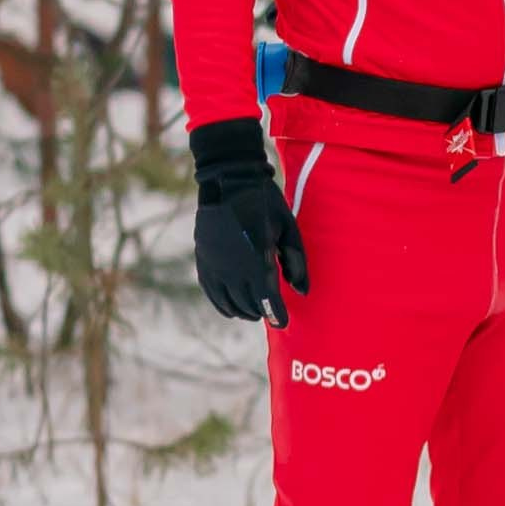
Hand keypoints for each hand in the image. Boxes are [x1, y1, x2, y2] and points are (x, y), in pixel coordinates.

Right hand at [189, 118, 310, 325]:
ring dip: (243, 311)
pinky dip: (222, 304)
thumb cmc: (265, 203)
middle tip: (271, 312)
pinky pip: (212, 293)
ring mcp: (215, 266)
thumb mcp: (288, 229)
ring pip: (229, 303)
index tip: (283, 323)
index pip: (267, 300)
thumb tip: (301, 292)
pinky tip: (231, 308)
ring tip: (254, 311)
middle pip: (248, 304)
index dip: (276, 315)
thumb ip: (296, 262)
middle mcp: (234, 268)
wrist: (228, 182)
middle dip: (262, 311)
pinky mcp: (203, 261)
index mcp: (258, 259)